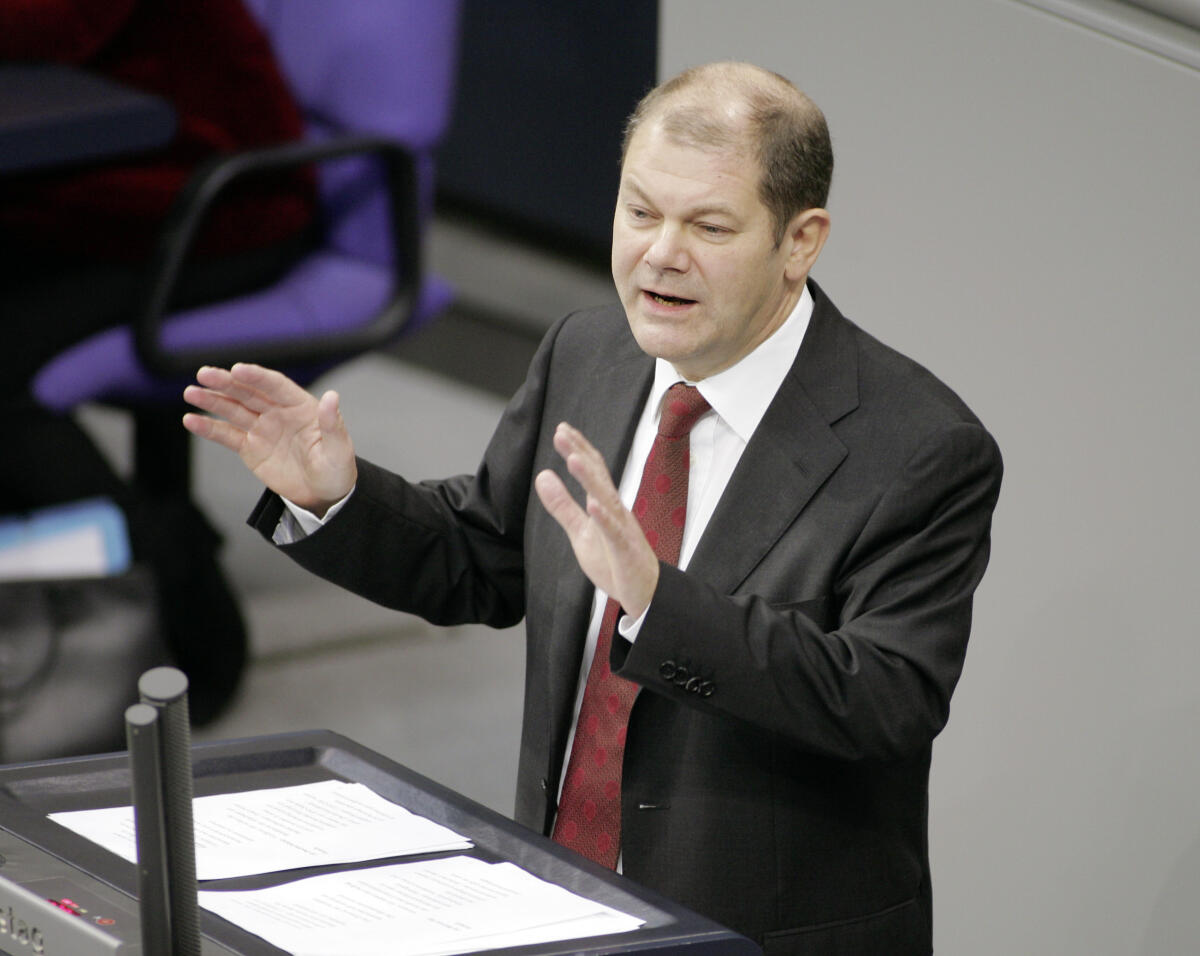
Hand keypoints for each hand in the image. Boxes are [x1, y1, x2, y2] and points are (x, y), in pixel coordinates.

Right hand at [182, 363, 356, 515]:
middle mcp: (278, 412)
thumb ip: (332, 424)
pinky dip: (209, 428)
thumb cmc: (337, 469)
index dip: (257, 377)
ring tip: (191, 392)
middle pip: (249, 392)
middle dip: (226, 382)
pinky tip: (191, 420)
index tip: (237, 369)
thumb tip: (332, 397)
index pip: (275, 386)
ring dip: (212, 400)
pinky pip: (227, 435)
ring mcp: (262, 428)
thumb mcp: (339, 449)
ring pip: (233, 409)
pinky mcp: (250, 447)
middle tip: (205, 374)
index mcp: (300, 406)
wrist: (323, 494)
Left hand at [534, 422, 658, 618]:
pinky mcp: (626, 552)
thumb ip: (562, 506)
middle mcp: (616, 512)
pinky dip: (605, 519)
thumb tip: (542, 476)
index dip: (578, 450)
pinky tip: (593, 505)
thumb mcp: (581, 532)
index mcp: (605, 506)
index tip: (561, 429)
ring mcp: (622, 530)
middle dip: (581, 454)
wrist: (645, 593)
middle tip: (562, 432)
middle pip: (598, 477)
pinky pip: (615, 533)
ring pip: (607, 500)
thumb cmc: (614, 561)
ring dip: (590, 479)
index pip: (592, 472)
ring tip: (573, 459)